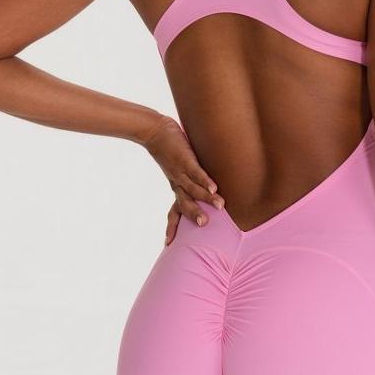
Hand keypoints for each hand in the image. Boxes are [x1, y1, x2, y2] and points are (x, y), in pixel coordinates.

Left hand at [142, 116, 223, 244]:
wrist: (153, 131)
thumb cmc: (168, 149)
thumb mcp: (177, 169)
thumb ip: (191, 178)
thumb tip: (205, 186)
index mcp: (176, 187)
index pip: (174, 210)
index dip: (172, 226)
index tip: (168, 243)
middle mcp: (177, 183)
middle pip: (184, 203)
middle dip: (194, 215)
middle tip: (204, 225)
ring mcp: (180, 172)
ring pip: (194, 189)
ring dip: (207, 198)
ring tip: (221, 206)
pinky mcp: (185, 160)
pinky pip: (196, 173)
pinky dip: (205, 181)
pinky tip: (214, 187)